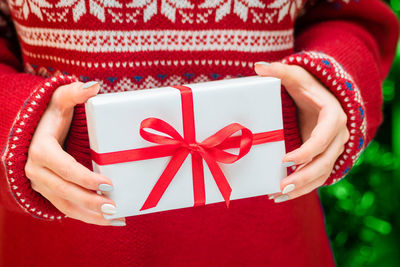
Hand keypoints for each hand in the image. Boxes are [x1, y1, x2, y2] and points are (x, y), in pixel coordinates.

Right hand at [25, 81, 125, 225]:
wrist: (34, 133)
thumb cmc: (51, 116)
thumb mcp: (59, 101)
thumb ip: (73, 93)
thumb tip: (94, 85)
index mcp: (41, 151)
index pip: (64, 169)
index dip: (84, 178)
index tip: (108, 184)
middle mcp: (37, 171)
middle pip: (65, 191)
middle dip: (90, 201)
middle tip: (115, 206)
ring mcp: (42, 185)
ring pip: (66, 205)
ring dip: (91, 215)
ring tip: (116, 218)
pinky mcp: (50, 192)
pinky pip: (67, 209)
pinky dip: (87, 217)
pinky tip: (108, 220)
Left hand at [254, 62, 349, 202]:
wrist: (321, 95)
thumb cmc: (308, 85)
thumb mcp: (295, 76)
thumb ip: (279, 71)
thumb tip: (258, 67)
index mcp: (333, 117)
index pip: (323, 138)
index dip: (306, 151)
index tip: (285, 160)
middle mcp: (338, 137)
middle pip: (324, 162)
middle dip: (303, 177)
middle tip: (280, 186)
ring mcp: (332, 149)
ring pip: (321, 175)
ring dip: (301, 188)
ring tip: (276, 195)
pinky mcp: (323, 157)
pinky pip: (316, 176)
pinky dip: (301, 187)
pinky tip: (280, 194)